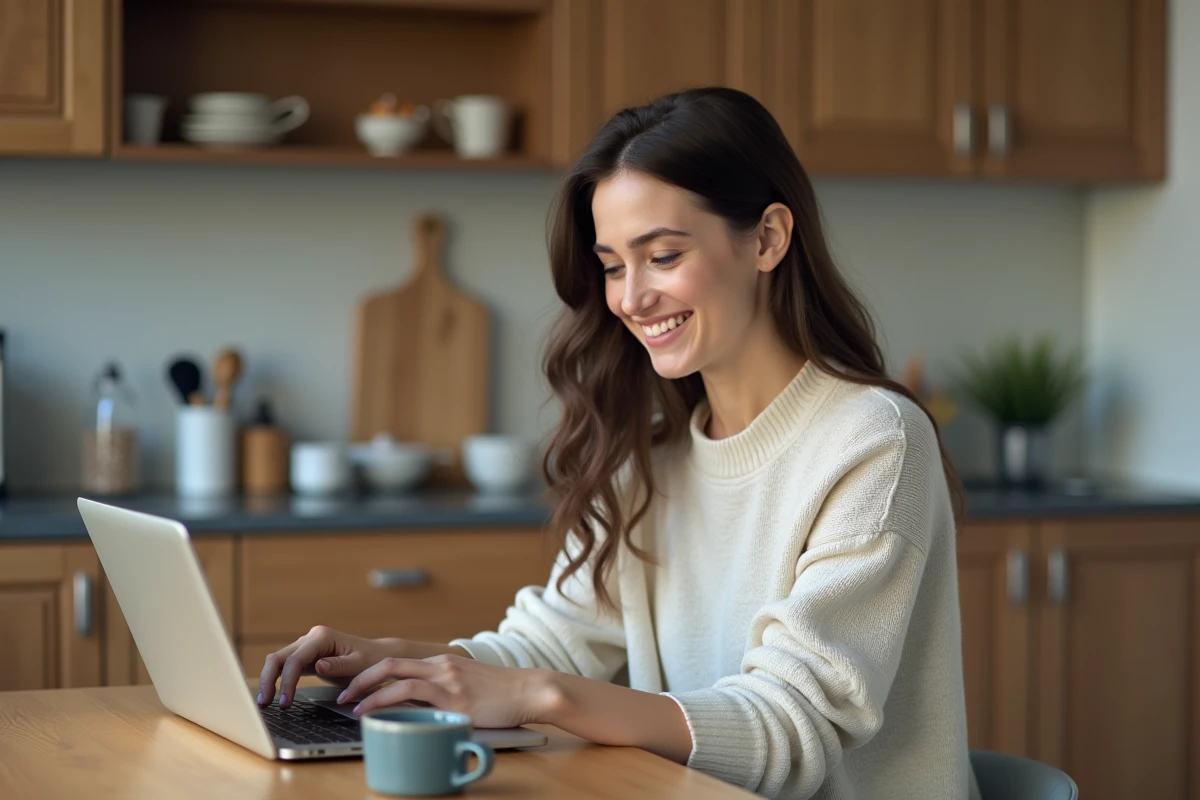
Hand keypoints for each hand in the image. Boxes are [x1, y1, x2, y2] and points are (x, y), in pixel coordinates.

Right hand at [257, 626, 403, 708]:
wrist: (378, 656)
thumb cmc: (371, 660)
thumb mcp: (360, 664)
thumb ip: (339, 665)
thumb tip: (318, 666)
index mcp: (323, 637)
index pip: (295, 659)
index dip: (287, 681)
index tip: (286, 702)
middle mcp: (311, 638)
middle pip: (279, 657)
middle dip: (268, 680)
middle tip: (264, 704)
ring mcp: (307, 646)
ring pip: (278, 661)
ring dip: (269, 680)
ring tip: (264, 703)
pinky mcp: (306, 656)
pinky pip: (286, 667)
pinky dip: (278, 680)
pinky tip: (272, 695)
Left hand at [339, 654, 558, 728]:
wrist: (531, 691)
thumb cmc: (506, 697)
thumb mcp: (472, 690)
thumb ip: (448, 696)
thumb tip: (426, 715)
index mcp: (444, 662)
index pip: (400, 661)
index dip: (373, 673)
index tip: (355, 687)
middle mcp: (441, 665)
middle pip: (389, 662)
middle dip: (360, 677)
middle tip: (342, 693)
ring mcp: (446, 678)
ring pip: (394, 674)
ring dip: (367, 690)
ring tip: (351, 706)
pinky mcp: (452, 694)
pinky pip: (410, 692)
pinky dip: (385, 700)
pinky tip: (374, 711)